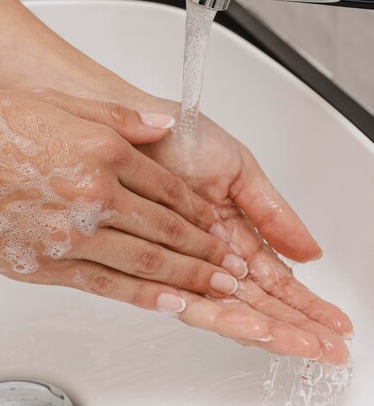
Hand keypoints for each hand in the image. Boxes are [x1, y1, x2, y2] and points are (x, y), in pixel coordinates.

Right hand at [0, 89, 252, 312]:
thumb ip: (118, 117)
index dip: (198, 209)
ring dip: (189, 276)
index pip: (167, 187)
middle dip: (206, 249)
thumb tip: (162, 125)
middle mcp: (93, 194)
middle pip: (167, 228)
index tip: (217, 223)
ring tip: (219, 288)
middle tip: (233, 265)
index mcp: (101, 152)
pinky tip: (172, 303)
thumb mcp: (60, 104)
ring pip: (147, 260)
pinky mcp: (49, 265)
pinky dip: (145, 296)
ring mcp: (72, 234)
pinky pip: (108, 285)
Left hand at [137, 99, 352, 364]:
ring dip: (270, 327)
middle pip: (257, 301)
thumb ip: (273, 213)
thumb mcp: (240, 171)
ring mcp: (185, 262)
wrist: (138, 125)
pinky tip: (256, 328)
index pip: (275, 277)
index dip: (305, 302)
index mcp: (234, 233)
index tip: (335, 323)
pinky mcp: (157, 267)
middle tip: (330, 348)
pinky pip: (193, 300)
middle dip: (296, 326)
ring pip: (230, 308)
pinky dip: (227, 316)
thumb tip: (310, 253)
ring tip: (304, 343)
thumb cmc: (182, 138)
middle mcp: (211, 254)